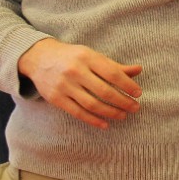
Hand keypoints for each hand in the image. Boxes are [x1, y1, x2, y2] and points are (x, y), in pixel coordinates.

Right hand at [17, 37, 141, 129]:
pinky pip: (77, 112)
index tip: (138, 93)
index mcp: (87, 57)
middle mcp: (75, 71)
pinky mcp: (56, 98)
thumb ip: (114, 65)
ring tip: (123, 115)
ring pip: (92, 104)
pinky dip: (93, 120)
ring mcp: (64, 85)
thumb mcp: (92, 55)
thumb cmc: (72, 57)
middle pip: (104, 91)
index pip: (112, 73)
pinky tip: (105, 124)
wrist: (39, 58)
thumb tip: (139, 69)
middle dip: (122, 101)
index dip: (128, 85)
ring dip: (110, 112)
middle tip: (135, 107)